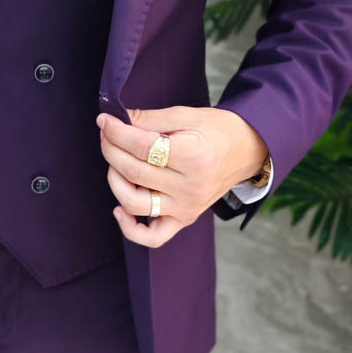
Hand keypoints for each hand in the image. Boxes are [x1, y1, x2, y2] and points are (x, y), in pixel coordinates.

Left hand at [95, 104, 267, 245]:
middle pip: (134, 172)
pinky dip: (130, 228)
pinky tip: (119, 209)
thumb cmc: (217, 130)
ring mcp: (186, 207)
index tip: (105, 121)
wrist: (247, 151)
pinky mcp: (184, 219)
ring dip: (114, 181)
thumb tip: (115, 119)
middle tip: (106, 136)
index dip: (116, 132)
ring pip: (135, 203)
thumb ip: (149, 119)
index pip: (141, 146)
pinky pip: (152, 237)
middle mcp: (190, 186)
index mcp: (193, 156)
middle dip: (111, 150)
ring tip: (114, 164)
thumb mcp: (186, 115)